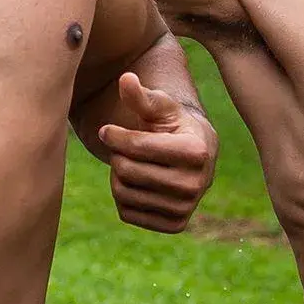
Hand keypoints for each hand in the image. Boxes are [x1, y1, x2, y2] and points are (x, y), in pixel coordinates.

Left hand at [99, 72, 216, 231]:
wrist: (194, 157)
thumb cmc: (172, 125)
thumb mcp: (159, 107)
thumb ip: (141, 96)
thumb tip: (125, 79)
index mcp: (197, 151)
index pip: (136, 147)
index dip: (114, 136)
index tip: (106, 130)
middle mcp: (196, 184)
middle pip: (127, 171)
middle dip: (118, 156)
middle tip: (122, 149)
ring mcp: (186, 208)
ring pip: (124, 194)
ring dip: (118, 177)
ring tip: (131, 164)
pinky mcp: (174, 225)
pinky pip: (127, 213)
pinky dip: (124, 197)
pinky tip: (139, 183)